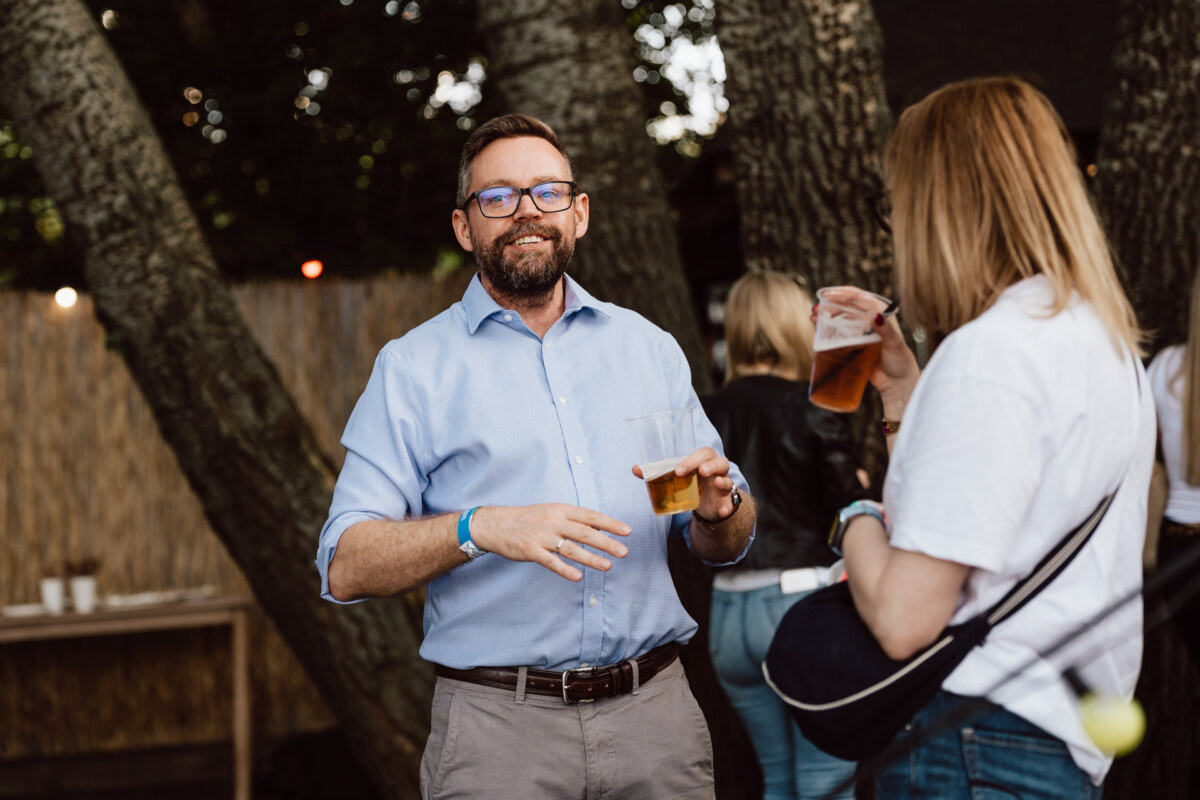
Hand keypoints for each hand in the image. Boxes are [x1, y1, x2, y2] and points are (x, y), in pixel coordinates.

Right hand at [469, 504, 629, 581]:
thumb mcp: (551, 511)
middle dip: (606, 542)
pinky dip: (565, 570)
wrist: (495, 524)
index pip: (590, 516)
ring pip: (571, 548)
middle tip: (624, 552)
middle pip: (584, 532)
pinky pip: (551, 562)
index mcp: (560, 509)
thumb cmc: (528, 518)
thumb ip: (573, 519)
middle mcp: (553, 521)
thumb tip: (598, 527)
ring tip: (608, 566)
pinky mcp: (531, 551)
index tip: (627, 531)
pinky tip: (578, 577)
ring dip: (591, 558)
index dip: (609, 523)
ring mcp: (542, 536)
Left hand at [632, 446, 737, 522]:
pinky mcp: (725, 501)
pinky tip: (721, 511)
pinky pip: (730, 503)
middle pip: (720, 462)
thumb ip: (658, 472)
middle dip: (710, 465)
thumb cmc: (692, 482)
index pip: (703, 453)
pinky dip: (727, 507)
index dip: (692, 459)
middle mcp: (717, 470)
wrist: (708, 503)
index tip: (678, 470)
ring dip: (722, 481)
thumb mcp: (677, 477)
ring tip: (715, 483)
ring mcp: (723, 485)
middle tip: (701, 472)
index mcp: (704, 460)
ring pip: (727, 479)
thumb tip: (635, 468)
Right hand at [810, 298, 919, 415]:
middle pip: (847, 306)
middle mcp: (871, 320)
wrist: (897, 385)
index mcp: (882, 314)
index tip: (826, 295)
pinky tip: (819, 329)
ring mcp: (861, 332)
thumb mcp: (895, 345)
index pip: (859, 297)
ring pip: (841, 318)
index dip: (842, 293)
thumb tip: (877, 317)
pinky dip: (828, 329)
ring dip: (826, 315)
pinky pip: (839, 332)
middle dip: (829, 304)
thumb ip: (887, 331)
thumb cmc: (900, 363)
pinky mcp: (854, 344)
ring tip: (814, 317)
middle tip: (816, 310)